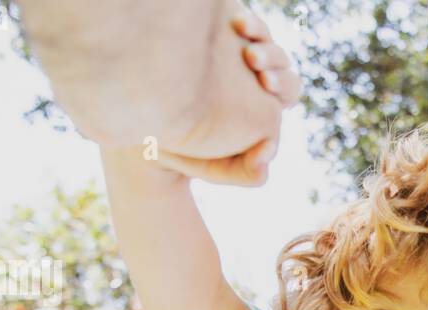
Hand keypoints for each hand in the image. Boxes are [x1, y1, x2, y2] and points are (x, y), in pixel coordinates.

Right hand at [154, 4, 302, 185]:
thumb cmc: (182, 148)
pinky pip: (234, 19)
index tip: (266, 82)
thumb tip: (266, 161)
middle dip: (273, 55)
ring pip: (260, 33)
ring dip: (258, 29)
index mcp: (264, 103)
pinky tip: (228, 20)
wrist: (140, 123)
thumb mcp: (216, 167)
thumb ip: (247, 173)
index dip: (283, 82)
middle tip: (254, 59)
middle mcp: (253, 73)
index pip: (288, 87)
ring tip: (242, 30)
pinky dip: (237, 18)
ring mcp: (232, 49)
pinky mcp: (212, 32)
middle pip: (279, 57)